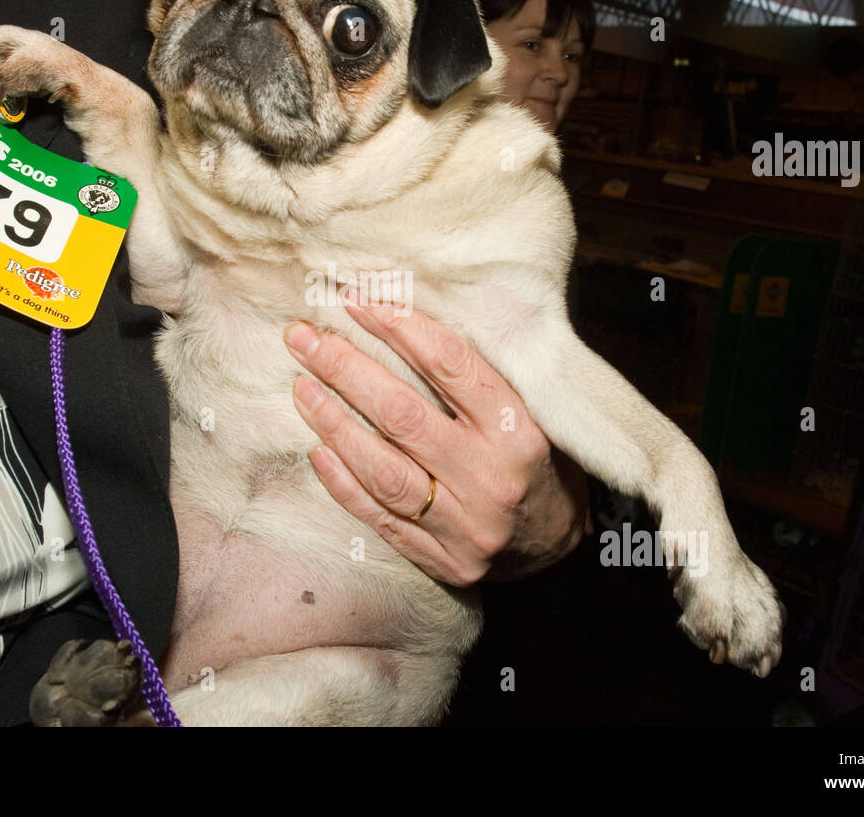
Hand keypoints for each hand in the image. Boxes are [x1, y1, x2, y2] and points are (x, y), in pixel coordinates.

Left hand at [283, 294, 591, 585]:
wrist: (561, 549)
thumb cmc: (539, 463)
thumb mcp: (535, 411)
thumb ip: (481, 376)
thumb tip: (405, 314)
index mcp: (520, 432)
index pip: (449, 366)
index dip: (398, 327)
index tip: (357, 301)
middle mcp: (491, 479)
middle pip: (402, 415)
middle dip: (345, 369)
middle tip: (304, 337)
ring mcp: (466, 528)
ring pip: (383, 471)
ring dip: (333, 423)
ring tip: (302, 387)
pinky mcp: (442, 562)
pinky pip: (379, 517)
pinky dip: (342, 482)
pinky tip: (316, 447)